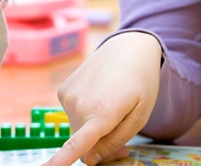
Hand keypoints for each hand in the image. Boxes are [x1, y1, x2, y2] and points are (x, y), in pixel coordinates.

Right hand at [44, 32, 161, 165]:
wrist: (128, 47)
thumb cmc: (141, 82)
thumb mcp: (140, 117)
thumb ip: (115, 141)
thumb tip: (89, 160)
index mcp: (102, 113)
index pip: (77, 145)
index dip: (59, 161)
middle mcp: (79, 105)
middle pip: (84, 144)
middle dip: (100, 146)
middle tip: (122, 138)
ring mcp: (68, 96)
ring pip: (78, 130)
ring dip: (92, 129)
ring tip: (113, 109)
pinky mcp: (63, 90)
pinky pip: (73, 115)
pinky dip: (85, 114)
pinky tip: (100, 97)